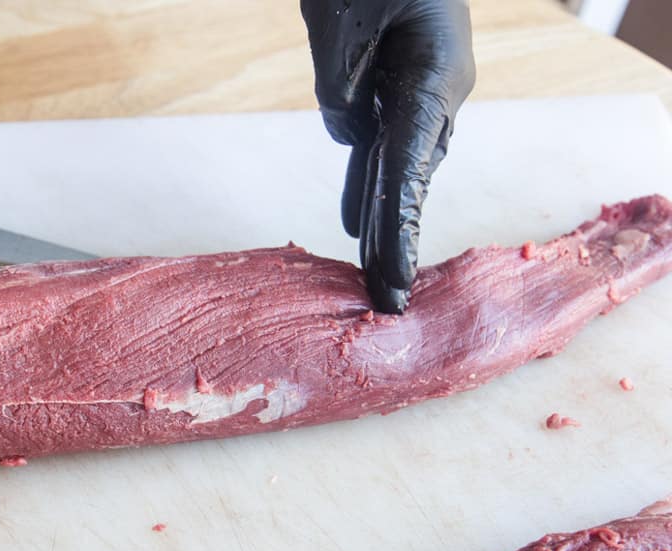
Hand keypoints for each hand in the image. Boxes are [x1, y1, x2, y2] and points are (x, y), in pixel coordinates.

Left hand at [301, 0, 474, 312]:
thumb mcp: (342, 27)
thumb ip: (341, 88)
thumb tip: (350, 133)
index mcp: (433, 80)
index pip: (408, 169)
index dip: (398, 228)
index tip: (392, 279)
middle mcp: (432, 94)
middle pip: (407, 178)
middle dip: (394, 239)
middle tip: (386, 301)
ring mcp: (414, 94)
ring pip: (394, 169)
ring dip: (383, 222)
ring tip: (376, 278)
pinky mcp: (392, 92)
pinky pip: (377, 149)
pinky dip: (367, 187)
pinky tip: (357, 225)